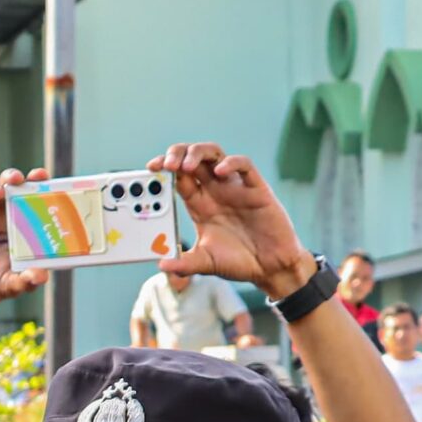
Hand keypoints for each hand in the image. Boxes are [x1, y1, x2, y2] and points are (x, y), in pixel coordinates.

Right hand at [0, 170, 53, 317]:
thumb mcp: (6, 287)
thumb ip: (23, 282)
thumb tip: (41, 276)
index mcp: (27, 238)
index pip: (44, 216)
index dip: (53, 202)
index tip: (63, 194)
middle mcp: (13, 223)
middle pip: (28, 196)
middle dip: (37, 183)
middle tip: (42, 176)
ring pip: (8, 189)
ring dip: (14, 179)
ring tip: (18, 179)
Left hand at [153, 144, 312, 296]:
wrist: (270, 268)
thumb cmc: (238, 262)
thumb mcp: (205, 263)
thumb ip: (184, 263)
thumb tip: (162, 265)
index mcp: (200, 204)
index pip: (178, 177)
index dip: (164, 168)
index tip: (151, 168)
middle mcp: (215, 191)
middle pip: (193, 159)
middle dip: (177, 155)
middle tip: (166, 165)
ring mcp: (234, 187)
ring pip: (214, 155)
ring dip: (198, 153)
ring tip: (186, 164)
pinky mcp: (256, 189)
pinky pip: (244, 166)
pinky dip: (231, 164)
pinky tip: (219, 172)